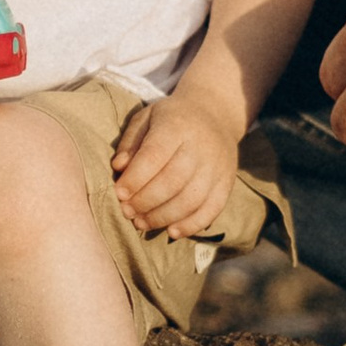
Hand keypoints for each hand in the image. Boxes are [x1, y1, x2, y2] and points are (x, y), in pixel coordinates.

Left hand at [111, 86, 241, 238]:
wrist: (214, 114)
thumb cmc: (171, 119)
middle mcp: (200, 146)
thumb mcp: (146, 118)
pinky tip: (171, 231)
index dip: (135, 179)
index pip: (154, 156)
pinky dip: (191, 225)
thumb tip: (119, 168)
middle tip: (127, 212)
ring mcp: (217, 166)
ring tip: (141, 223)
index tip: (118, 193)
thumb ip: (131, 142)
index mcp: (177, 126)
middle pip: (172, 181)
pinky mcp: (226, 182)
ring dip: (163, 217)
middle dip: (145, 201)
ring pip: (191, 200)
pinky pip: (211, 209)